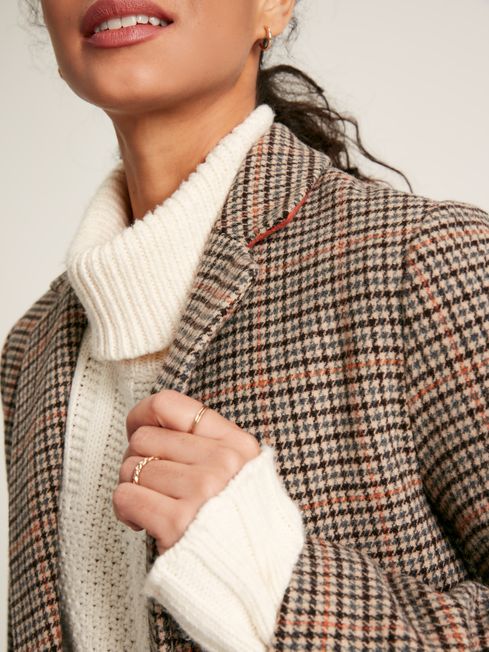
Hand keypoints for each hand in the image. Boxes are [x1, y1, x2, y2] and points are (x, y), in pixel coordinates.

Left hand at [113, 388, 260, 554]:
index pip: (171, 405)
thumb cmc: (234, 522)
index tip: (137, 430)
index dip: (142, 415)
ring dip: (133, 489)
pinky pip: (125, 496)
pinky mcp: (178, 523)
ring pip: (131, 467)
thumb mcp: (237, 471)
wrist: (252, 578)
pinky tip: (144, 522)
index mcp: (237, 445)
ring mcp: (202, 492)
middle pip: (144, 439)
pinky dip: (126, 511)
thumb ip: (204, 442)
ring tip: (154, 506)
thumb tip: (145, 420)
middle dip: (139, 461)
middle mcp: (222, 464)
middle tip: (154, 485)